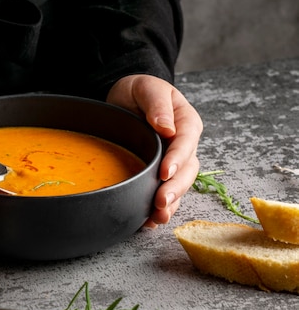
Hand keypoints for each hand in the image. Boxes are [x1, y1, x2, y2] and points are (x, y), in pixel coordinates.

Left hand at [106, 75, 201, 226]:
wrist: (124, 101)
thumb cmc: (138, 91)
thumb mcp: (146, 87)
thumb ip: (158, 104)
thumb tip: (167, 127)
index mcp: (186, 123)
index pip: (186, 142)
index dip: (177, 159)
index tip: (165, 172)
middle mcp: (184, 146)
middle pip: (187, 171)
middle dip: (175, 188)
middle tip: (160, 202)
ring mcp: (173, 163)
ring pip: (178, 187)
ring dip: (170, 204)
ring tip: (157, 217)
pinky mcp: (159, 175)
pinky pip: (164, 194)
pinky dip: (157, 209)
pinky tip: (148, 221)